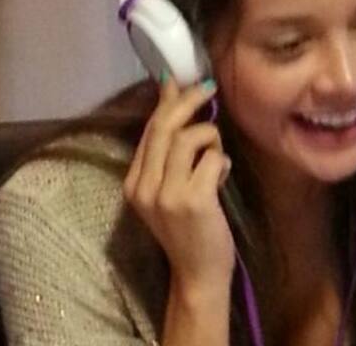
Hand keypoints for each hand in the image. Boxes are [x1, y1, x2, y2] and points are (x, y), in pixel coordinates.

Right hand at [123, 77, 234, 297]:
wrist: (197, 274)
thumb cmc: (189, 228)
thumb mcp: (170, 190)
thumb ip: (170, 154)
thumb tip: (176, 106)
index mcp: (134, 183)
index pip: (149, 131)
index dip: (166, 102)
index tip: (178, 81)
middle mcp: (144, 187)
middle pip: (164, 127)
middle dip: (188, 101)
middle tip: (208, 87)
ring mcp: (167, 194)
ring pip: (190, 138)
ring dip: (211, 137)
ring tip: (215, 156)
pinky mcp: (193, 201)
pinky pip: (212, 158)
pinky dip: (221, 161)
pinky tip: (221, 176)